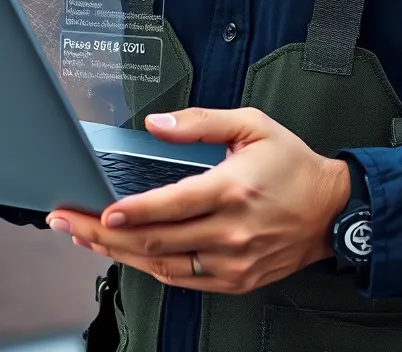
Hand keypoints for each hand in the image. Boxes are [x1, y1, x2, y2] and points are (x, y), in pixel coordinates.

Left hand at [46, 107, 350, 293]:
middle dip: (104, 232)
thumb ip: (200, 122)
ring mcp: (232, 262)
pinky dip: (148, 267)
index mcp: (233, 189)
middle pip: (155, 240)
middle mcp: (230, 231)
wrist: (332, 210)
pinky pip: (181, 279)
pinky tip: (125, 253)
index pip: (171, 206)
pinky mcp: (234, 280)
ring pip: (162, 265)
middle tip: (69, 221)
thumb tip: (156, 124)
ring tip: (85, 237)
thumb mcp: (252, 124)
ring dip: (118, 253)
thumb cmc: (293, 164)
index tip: (98, 210)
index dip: (131, 211)